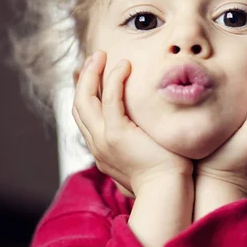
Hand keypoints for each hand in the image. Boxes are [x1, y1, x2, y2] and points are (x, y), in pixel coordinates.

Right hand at [72, 50, 192, 195]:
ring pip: (86, 100)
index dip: (84, 91)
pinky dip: (114, 80)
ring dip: (92, 74)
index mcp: (102, 149)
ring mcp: (103, 141)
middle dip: (84, 78)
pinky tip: (123, 65)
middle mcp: (97, 145)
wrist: (167, 191)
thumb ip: (140, 138)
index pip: (84, 115)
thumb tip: (149, 124)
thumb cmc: (166, 175)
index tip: (91, 71)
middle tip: (95, 57)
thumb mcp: (146, 153)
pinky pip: (110, 101)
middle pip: (79, 105)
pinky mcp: (117, 136)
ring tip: (102, 55)